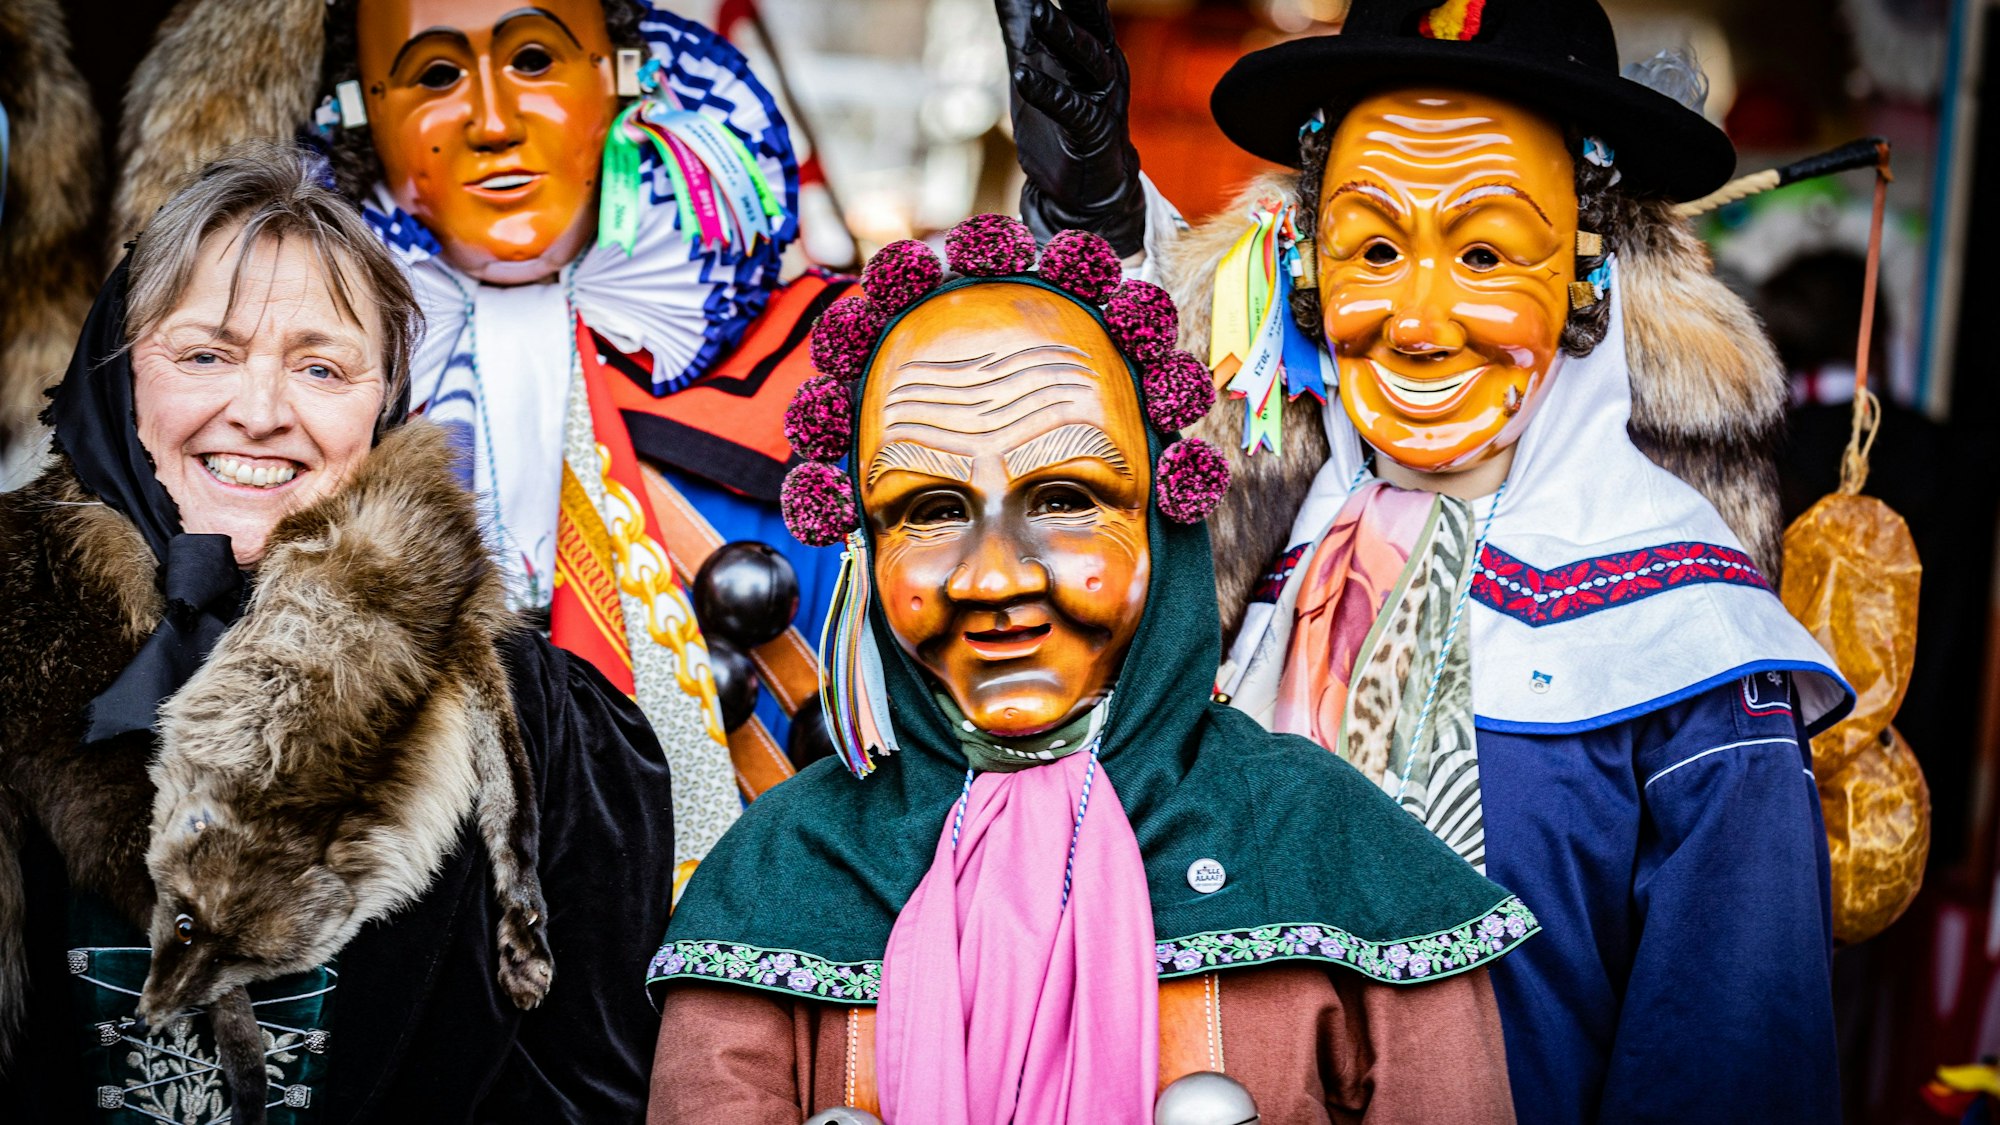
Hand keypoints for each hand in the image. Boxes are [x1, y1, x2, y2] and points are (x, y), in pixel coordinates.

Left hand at [996, 0, 1146, 255]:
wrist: (1086, 188)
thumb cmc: (1062, 120)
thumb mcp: (1033, 64)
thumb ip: (1019, 25)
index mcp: (1094, 48)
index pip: (1086, 10)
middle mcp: (1105, 69)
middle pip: (1094, 26)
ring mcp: (1102, 102)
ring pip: (1090, 63)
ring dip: (1064, 37)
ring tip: (1037, 13)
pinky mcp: (1092, 135)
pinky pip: (1074, 112)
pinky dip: (1049, 93)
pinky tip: (1024, 76)